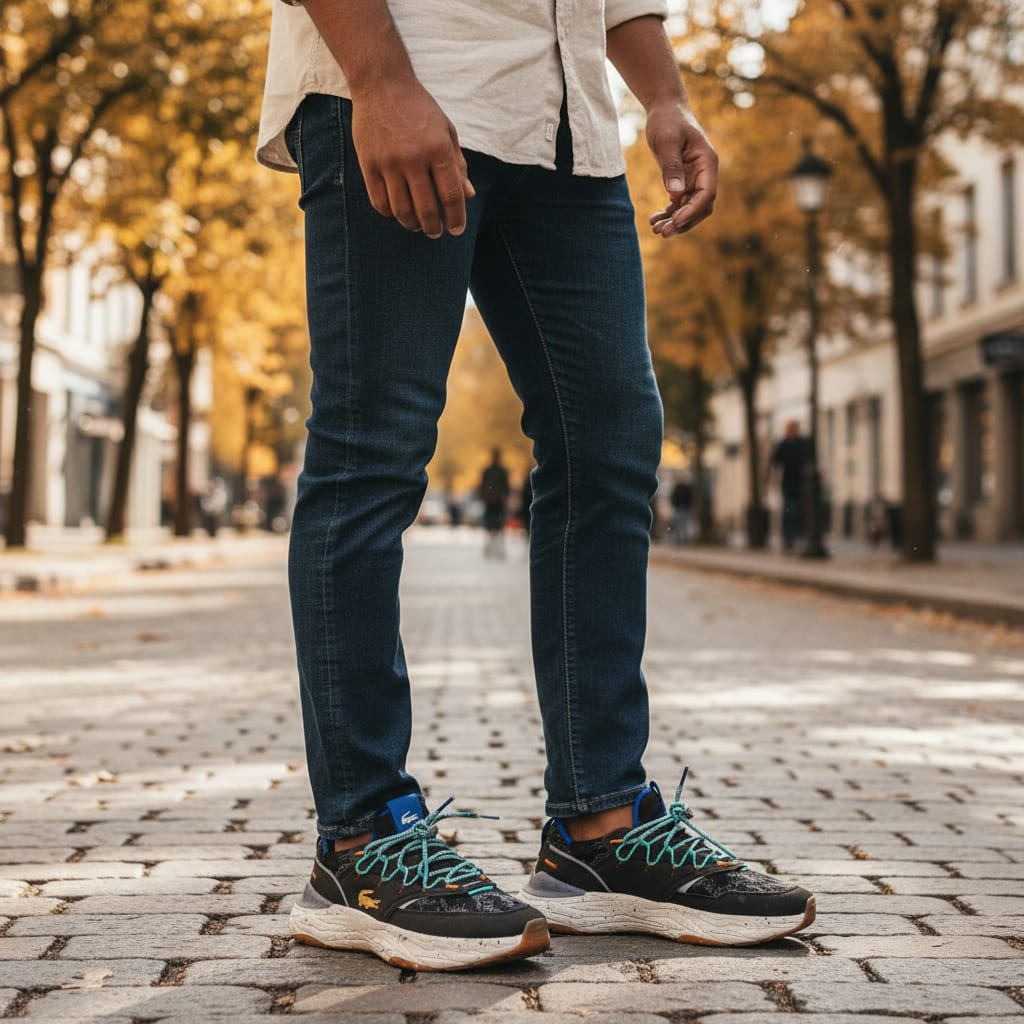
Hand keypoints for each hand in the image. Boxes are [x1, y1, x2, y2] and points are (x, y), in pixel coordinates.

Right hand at [350, 80, 474, 238]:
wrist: (382, 83)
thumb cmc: (420, 109)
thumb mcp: (446, 131)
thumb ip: (458, 164)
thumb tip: (469, 195)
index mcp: (438, 149)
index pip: (451, 195)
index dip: (456, 218)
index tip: (456, 230)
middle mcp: (414, 158)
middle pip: (426, 208)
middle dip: (434, 227)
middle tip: (436, 232)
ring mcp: (389, 162)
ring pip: (402, 210)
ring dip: (412, 224)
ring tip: (417, 226)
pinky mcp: (368, 163)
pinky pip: (380, 201)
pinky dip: (390, 213)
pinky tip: (398, 212)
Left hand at [645, 101, 717, 238]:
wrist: (664, 109)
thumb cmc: (667, 120)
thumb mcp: (667, 142)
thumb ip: (672, 167)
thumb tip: (675, 195)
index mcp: (707, 163)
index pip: (707, 194)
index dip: (692, 211)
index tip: (676, 221)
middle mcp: (704, 173)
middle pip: (700, 206)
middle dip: (683, 222)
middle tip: (663, 233)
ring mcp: (694, 178)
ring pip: (688, 208)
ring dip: (674, 221)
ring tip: (656, 230)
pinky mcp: (682, 180)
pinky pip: (678, 203)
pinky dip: (668, 213)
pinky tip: (654, 220)